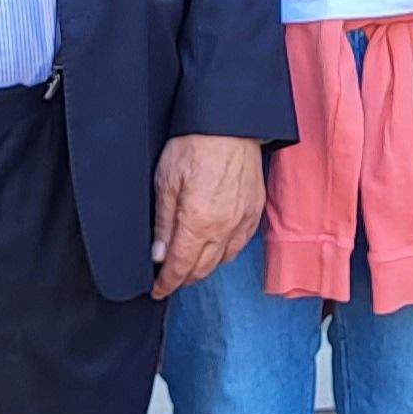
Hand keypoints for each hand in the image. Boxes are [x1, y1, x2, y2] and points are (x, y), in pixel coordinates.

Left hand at [150, 133, 264, 298]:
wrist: (230, 123)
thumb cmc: (195, 144)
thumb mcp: (166, 182)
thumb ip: (163, 222)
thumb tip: (158, 255)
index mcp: (198, 223)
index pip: (180, 267)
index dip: (166, 283)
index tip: (157, 290)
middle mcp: (224, 228)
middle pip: (202, 269)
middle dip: (183, 278)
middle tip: (169, 280)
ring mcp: (242, 221)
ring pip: (222, 260)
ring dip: (203, 268)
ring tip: (189, 266)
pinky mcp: (254, 211)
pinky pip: (239, 244)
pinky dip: (224, 253)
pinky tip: (215, 249)